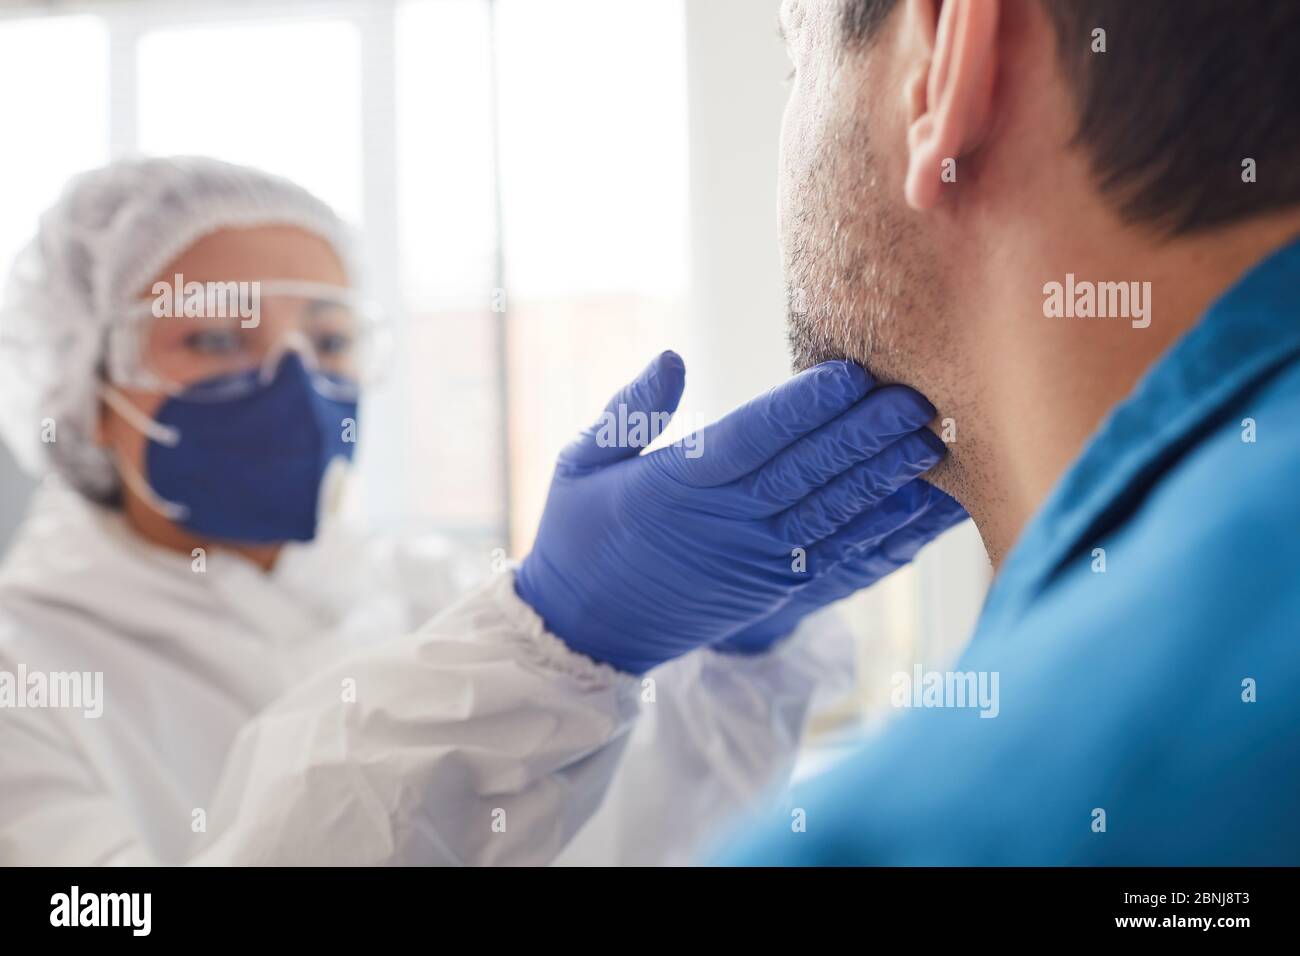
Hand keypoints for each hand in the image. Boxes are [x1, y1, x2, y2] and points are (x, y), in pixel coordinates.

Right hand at [514, 351, 947, 673]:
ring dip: (884, 475)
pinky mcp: (774, 585)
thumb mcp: (580, 464)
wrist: (587, 634)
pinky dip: (877, 525)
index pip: (753, 438)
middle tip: (918, 396)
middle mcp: (725, 522)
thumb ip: (630, 412)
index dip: (805, 406)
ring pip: (832, 510)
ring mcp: (755, 558)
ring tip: (930, 439)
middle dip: (866, 432)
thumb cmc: (578, 537)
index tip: (850, 373)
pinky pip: (835, 551)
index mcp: (677, 485)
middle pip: (808, 470)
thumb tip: (672, 359)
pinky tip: (913, 498)